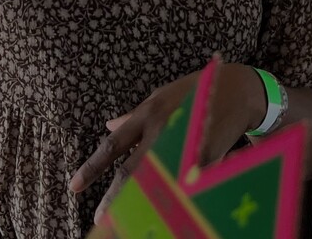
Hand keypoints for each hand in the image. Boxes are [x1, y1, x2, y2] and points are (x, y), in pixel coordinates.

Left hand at [69, 62, 262, 203]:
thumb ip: (134, 115)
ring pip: (159, 182)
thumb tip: (108, 126)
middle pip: (133, 170)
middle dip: (115, 197)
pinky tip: (169, 216)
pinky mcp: (207, 158)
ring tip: (129, 224)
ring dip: (144, 204)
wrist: (237, 88)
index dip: (93, 167)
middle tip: (99, 219)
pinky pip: (188, 183)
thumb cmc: (194, 92)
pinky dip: (177, 200)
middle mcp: (162, 132)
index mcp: (147, 115)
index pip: (113, 145)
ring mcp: (185, 146)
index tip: (74, 186)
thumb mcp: (159, 97)